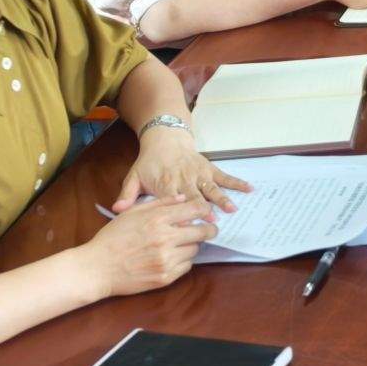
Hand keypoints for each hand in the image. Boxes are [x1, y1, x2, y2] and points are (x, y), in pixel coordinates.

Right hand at [81, 196, 218, 297]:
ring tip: (178, 244)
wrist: (96, 268)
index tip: (205, 212)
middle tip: (205, 229)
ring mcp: (166, 260)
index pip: (197, 209)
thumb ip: (160, 203)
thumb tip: (183, 198)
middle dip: (207, 229)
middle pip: (203, 231)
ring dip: (191, 245)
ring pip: (195, 249)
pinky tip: (170, 257)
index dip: (205, 209)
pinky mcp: (165, 278)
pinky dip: (182, 261)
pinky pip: (187, 266)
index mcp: (158, 219)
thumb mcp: (133, 212)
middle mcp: (166, 239)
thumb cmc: (112, 237)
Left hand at [115, 128, 249, 213]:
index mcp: (165, 185)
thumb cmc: (149, 162)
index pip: (174, 202)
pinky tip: (249, 189)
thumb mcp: (134, 177)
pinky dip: (236, 182)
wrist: (164, 138)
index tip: (189, 227)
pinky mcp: (208, 168)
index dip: (182, 214)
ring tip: (232, 209)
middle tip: (214, 225)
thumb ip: (127, 195)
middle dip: (204, 211)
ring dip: (222, 199)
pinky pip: (224, 176)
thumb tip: (117, 210)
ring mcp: (198, 174)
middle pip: (195, 197)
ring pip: (211, 188)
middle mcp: (184, 180)